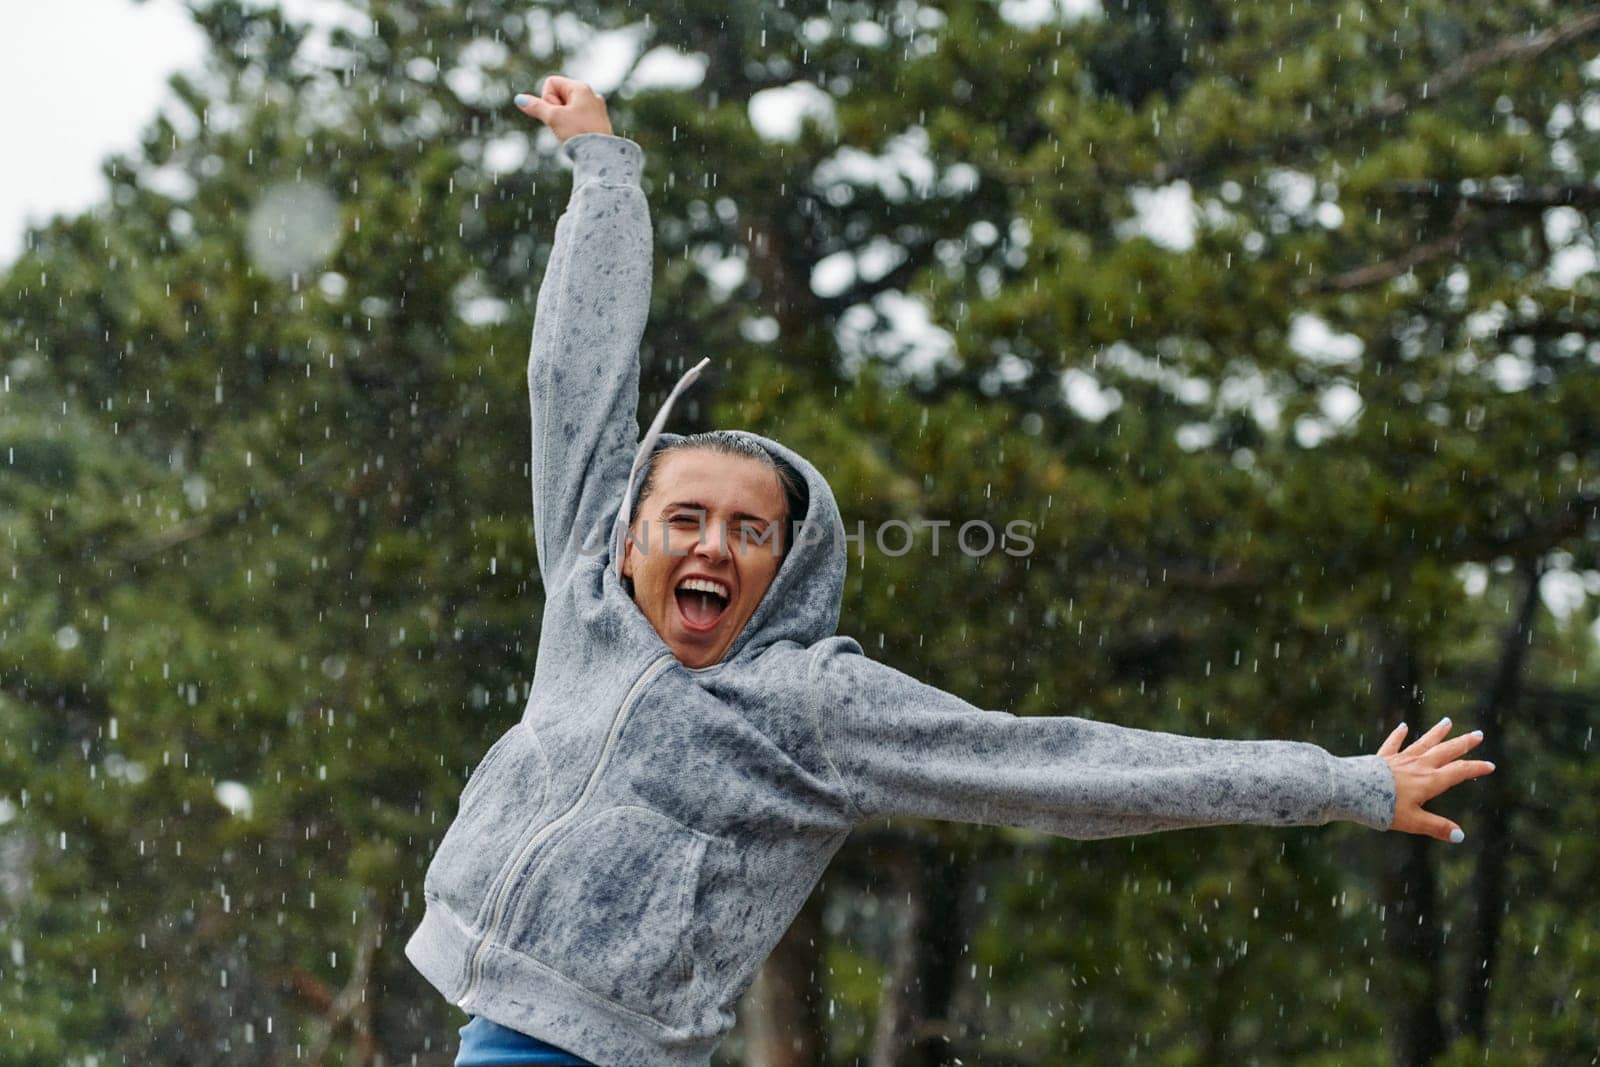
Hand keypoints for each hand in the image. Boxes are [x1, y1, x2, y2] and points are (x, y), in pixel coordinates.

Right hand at [514, 75, 612, 142]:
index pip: (551, 83)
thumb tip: (519, 99)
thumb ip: (536, 107)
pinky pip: (577, 118)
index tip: (556, 113)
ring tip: (572, 131)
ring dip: (563, 118)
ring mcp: (595, 107)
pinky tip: (579, 134)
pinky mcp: (598, 121)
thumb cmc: (578, 133)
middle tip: (564, 123)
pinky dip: (573, 125)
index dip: (547, 98)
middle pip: (559, 95)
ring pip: (567, 108)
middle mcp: (590, 94)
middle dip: (555, 110)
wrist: (600, 155)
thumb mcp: (553, 118)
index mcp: (581, 87)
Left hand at [1376, 717, 1494, 842]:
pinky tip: (1402, 727)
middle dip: (1462, 744)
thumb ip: (1436, 827)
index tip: (1490, 765)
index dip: (1475, 769)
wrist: (1352, 791)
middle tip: (1478, 734)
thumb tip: (1460, 835)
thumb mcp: (1413, 822)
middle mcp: (1418, 766)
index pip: (1459, 772)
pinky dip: (1398, 736)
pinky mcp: (1382, 758)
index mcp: (1430, 781)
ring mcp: (1400, 760)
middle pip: (1445, 752)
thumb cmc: (1383, 808)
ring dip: (1436, 733)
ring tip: (1447, 721)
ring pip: (1422, 743)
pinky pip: (1392, 744)